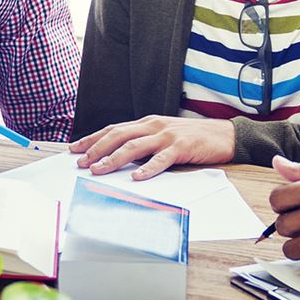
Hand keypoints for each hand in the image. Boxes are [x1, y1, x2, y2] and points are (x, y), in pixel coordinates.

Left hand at [71, 114, 235, 177]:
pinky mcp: (182, 147)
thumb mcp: (164, 135)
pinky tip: (137, 177)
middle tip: (80, 162)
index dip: (92, 138)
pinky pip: (161, 159)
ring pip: (134, 146)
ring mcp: (167, 135)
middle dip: (96, 149)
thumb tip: (119, 156)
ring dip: (113, 158)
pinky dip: (148, 168)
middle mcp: (154, 126)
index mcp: (148, 122)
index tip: (74, 148)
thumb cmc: (193, 138)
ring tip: (99, 169)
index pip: (114, 129)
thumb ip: (145, 142)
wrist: (225, 135)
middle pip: (118, 135)